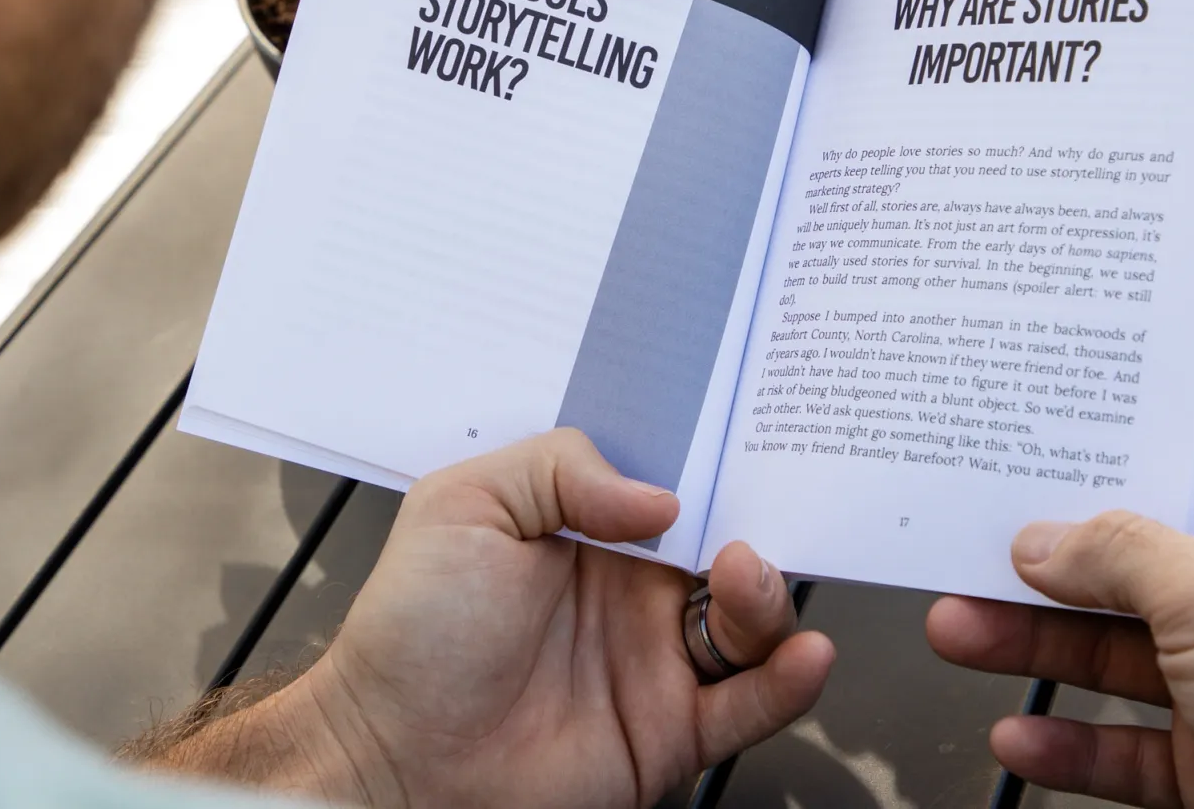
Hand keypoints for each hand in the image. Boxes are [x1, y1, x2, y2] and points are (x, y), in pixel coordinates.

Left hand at [277, 429, 832, 808]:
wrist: (391, 757)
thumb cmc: (412, 629)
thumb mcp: (466, 505)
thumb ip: (562, 469)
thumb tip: (661, 496)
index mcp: (589, 530)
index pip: (675, 485)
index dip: (714, 464)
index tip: (749, 437)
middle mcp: (632, 590)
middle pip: (726, 547)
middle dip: (755, 524)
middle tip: (756, 512)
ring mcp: (655, 661)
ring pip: (748, 622)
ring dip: (768, 595)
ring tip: (746, 576)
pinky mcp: (670, 732)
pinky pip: (749, 705)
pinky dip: (789, 681)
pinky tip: (803, 654)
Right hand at [926, 423, 1193, 808]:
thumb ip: (1121, 554)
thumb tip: (1048, 542)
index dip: (1128, 439)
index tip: (1054, 429)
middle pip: (1133, 558)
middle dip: (1046, 559)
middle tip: (977, 541)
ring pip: (1113, 649)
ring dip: (1031, 644)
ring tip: (961, 629)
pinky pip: (1121, 741)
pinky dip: (1067, 740)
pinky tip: (1022, 733)